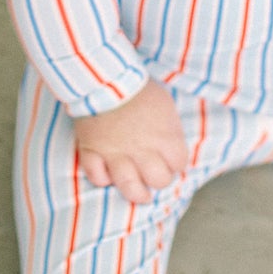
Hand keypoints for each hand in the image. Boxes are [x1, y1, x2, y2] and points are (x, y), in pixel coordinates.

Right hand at [74, 79, 188, 204]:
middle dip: (159, 180)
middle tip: (154, 175)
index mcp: (165, 137)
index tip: (171, 160)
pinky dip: (102, 179)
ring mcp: (117, 154)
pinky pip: (97, 177)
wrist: (104, 79)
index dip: (176, 163)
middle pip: (158, 180)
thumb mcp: (165, 105)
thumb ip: (170, 129)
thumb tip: (172, 146)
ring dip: (136, 193)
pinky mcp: (93, 152)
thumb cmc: (139, 89)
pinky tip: (108, 176)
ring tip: (139, 194)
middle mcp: (143, 151)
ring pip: (130, 187)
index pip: (179, 164)